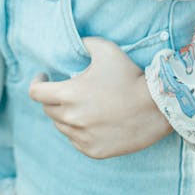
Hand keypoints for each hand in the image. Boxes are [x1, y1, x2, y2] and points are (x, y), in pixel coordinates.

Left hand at [28, 36, 172, 158]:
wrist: (158, 108)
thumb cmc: (130, 77)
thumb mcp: (106, 50)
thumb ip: (85, 43)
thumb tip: (76, 43)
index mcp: (69, 94)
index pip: (36, 93)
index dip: (37, 82)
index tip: (44, 77)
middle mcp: (72, 118)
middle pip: (48, 109)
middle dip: (53, 98)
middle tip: (68, 90)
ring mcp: (82, 137)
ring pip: (61, 126)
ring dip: (66, 115)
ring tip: (82, 105)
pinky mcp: (94, 151)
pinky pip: (76, 140)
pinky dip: (78, 131)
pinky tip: (92, 121)